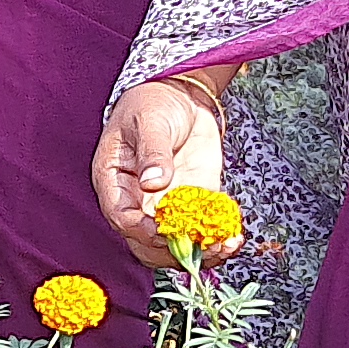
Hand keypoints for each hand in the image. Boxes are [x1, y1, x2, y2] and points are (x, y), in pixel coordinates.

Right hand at [95, 74, 229, 262]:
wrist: (179, 94)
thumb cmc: (152, 103)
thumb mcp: (150, 121)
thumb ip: (153, 152)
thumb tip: (153, 182)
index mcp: (115, 182)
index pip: (122, 218)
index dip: (143, 230)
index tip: (166, 232)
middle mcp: (137, 201)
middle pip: (146, 244)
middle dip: (173, 251)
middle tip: (201, 246)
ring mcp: (165, 206)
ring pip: (174, 246)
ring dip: (198, 253)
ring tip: (224, 247)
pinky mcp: (191, 204)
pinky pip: (199, 232)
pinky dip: (215, 241)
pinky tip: (233, 239)